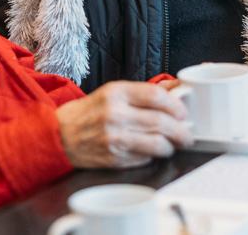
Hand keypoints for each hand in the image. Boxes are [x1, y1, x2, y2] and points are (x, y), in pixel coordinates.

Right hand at [55, 81, 191, 168]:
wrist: (60, 135)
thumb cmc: (88, 112)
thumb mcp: (111, 92)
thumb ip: (142, 92)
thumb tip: (174, 88)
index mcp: (115, 92)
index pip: (156, 95)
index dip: (176, 105)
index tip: (183, 112)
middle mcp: (115, 114)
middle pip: (161, 122)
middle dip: (181, 130)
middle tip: (187, 134)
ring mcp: (115, 138)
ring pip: (157, 144)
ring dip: (171, 146)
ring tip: (173, 144)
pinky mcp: (115, 158)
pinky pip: (145, 159)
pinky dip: (153, 156)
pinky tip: (152, 151)